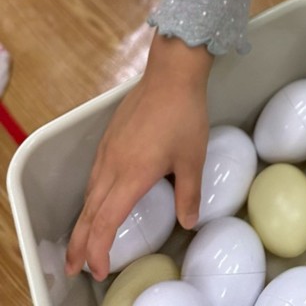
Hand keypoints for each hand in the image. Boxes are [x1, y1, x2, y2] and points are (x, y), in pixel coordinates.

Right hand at [65, 34, 211, 280]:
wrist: (172, 74)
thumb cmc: (184, 114)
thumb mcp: (193, 157)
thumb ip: (189, 193)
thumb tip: (189, 221)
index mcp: (131, 176)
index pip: (106, 222)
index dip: (99, 250)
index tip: (100, 269)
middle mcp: (112, 166)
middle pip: (89, 213)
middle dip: (80, 244)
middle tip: (74, 266)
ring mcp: (108, 150)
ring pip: (89, 193)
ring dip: (84, 220)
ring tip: (83, 239)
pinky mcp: (110, 137)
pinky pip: (94, 174)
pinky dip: (91, 196)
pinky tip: (98, 198)